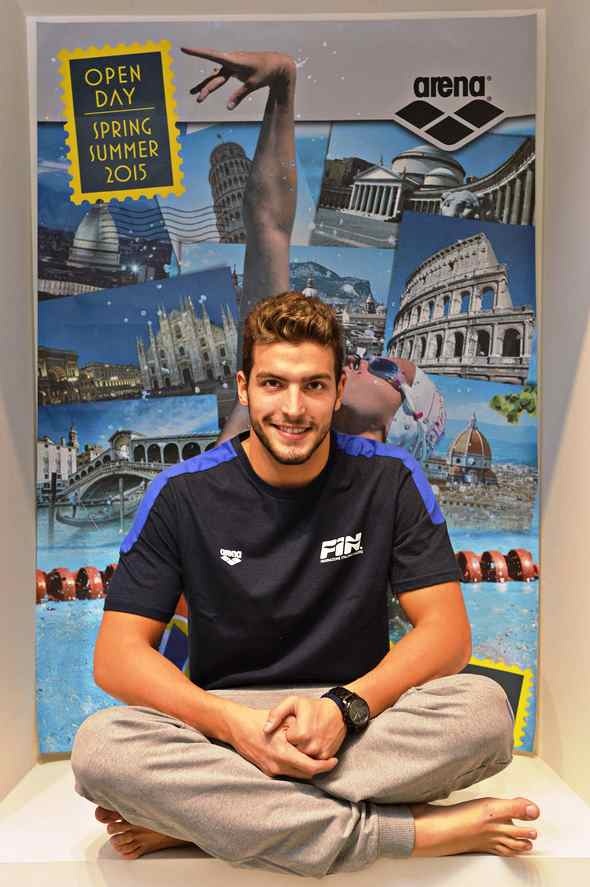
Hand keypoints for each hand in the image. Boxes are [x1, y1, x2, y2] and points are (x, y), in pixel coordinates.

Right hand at [180, 48, 295, 108]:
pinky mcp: (236, 69)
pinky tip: (209, 84)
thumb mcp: (253, 84)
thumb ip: (239, 95)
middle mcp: (230, 61)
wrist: (277, 65)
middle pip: (215, 76)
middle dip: (206, 88)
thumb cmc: (266, 71)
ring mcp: (232, 65)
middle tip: (197, 99)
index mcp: (233, 61)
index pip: (211, 56)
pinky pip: (223, 76)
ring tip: (197, 96)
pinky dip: (217, 82)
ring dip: (208, 87)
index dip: (196, 53)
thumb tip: (228, 107)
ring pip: (217, 77)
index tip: (183, 49)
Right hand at [226, 704, 338, 779]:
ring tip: (316, 758)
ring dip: (308, 769)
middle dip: (318, 769)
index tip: (334, 761)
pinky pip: (288, 773)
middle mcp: (277, 765)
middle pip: (306, 774)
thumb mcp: (284, 720)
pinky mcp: (268, 771)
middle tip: (328, 761)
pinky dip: (297, 768)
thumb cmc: (261, 720)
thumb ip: (301, 731)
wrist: (238, 728)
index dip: (325, 766)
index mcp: (283, 752)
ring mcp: (272, 770)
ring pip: (297, 775)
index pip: (310, 767)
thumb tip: (318, 739)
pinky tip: (301, 758)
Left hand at [263, 696, 346, 759]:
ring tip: (304, 738)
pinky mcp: (326, 756)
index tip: (291, 727)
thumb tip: (265, 729)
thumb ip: (276, 714)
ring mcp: (319, 753)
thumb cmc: (314, 707)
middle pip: (293, 753)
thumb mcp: (293, 702)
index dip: (287, 734)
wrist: (338, 712)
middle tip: (298, 733)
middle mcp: (311, 746)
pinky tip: (310, 744)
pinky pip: (313, 762)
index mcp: (301, 733)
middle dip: (293, 745)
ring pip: (302, 759)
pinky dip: (310, 755)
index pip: (285, 742)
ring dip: (300, 751)